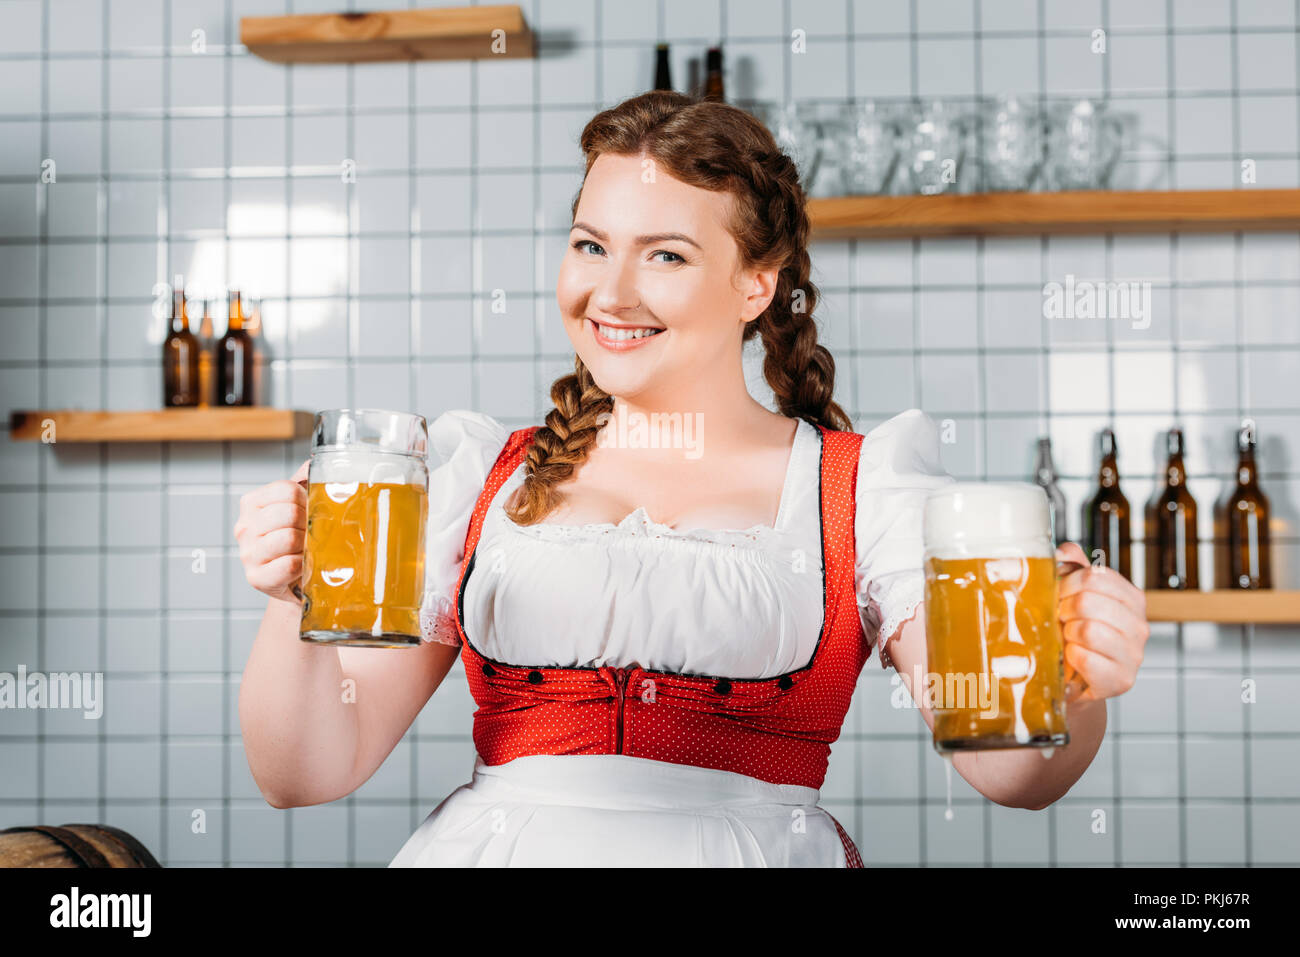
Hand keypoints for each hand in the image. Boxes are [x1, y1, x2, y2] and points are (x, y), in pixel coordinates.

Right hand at [234, 460, 308, 603]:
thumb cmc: (297, 541)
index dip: (307, 500)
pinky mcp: (257, 578)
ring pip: (289, 537)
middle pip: (289, 512)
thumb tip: (317, 462)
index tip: (310, 511)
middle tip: (311, 533)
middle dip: (308, 523)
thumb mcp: (298, 508)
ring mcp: (247, 554)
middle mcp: (244, 527)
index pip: (286, 490)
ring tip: (307, 549)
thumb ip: (305, 482)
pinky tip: (303, 566)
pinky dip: (303, 564)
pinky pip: (289, 564)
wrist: (295, 581)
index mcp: (252, 503)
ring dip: (307, 545)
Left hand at [1055, 541, 1149, 702]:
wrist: (1073, 679)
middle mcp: (1140, 626)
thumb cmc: (1073, 633)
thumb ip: (1072, 566)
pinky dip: (1071, 657)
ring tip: (1069, 640)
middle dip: (1064, 610)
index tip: (1059, 596)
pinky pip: (1085, 658)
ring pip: (1088, 629)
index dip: (1066, 584)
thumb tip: (1064, 551)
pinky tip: (1074, 659)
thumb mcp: (1073, 594)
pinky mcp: (1122, 680)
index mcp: (1132, 598)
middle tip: (1061, 621)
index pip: (1095, 576)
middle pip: (1088, 601)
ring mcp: (1135, 655)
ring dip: (1067, 634)